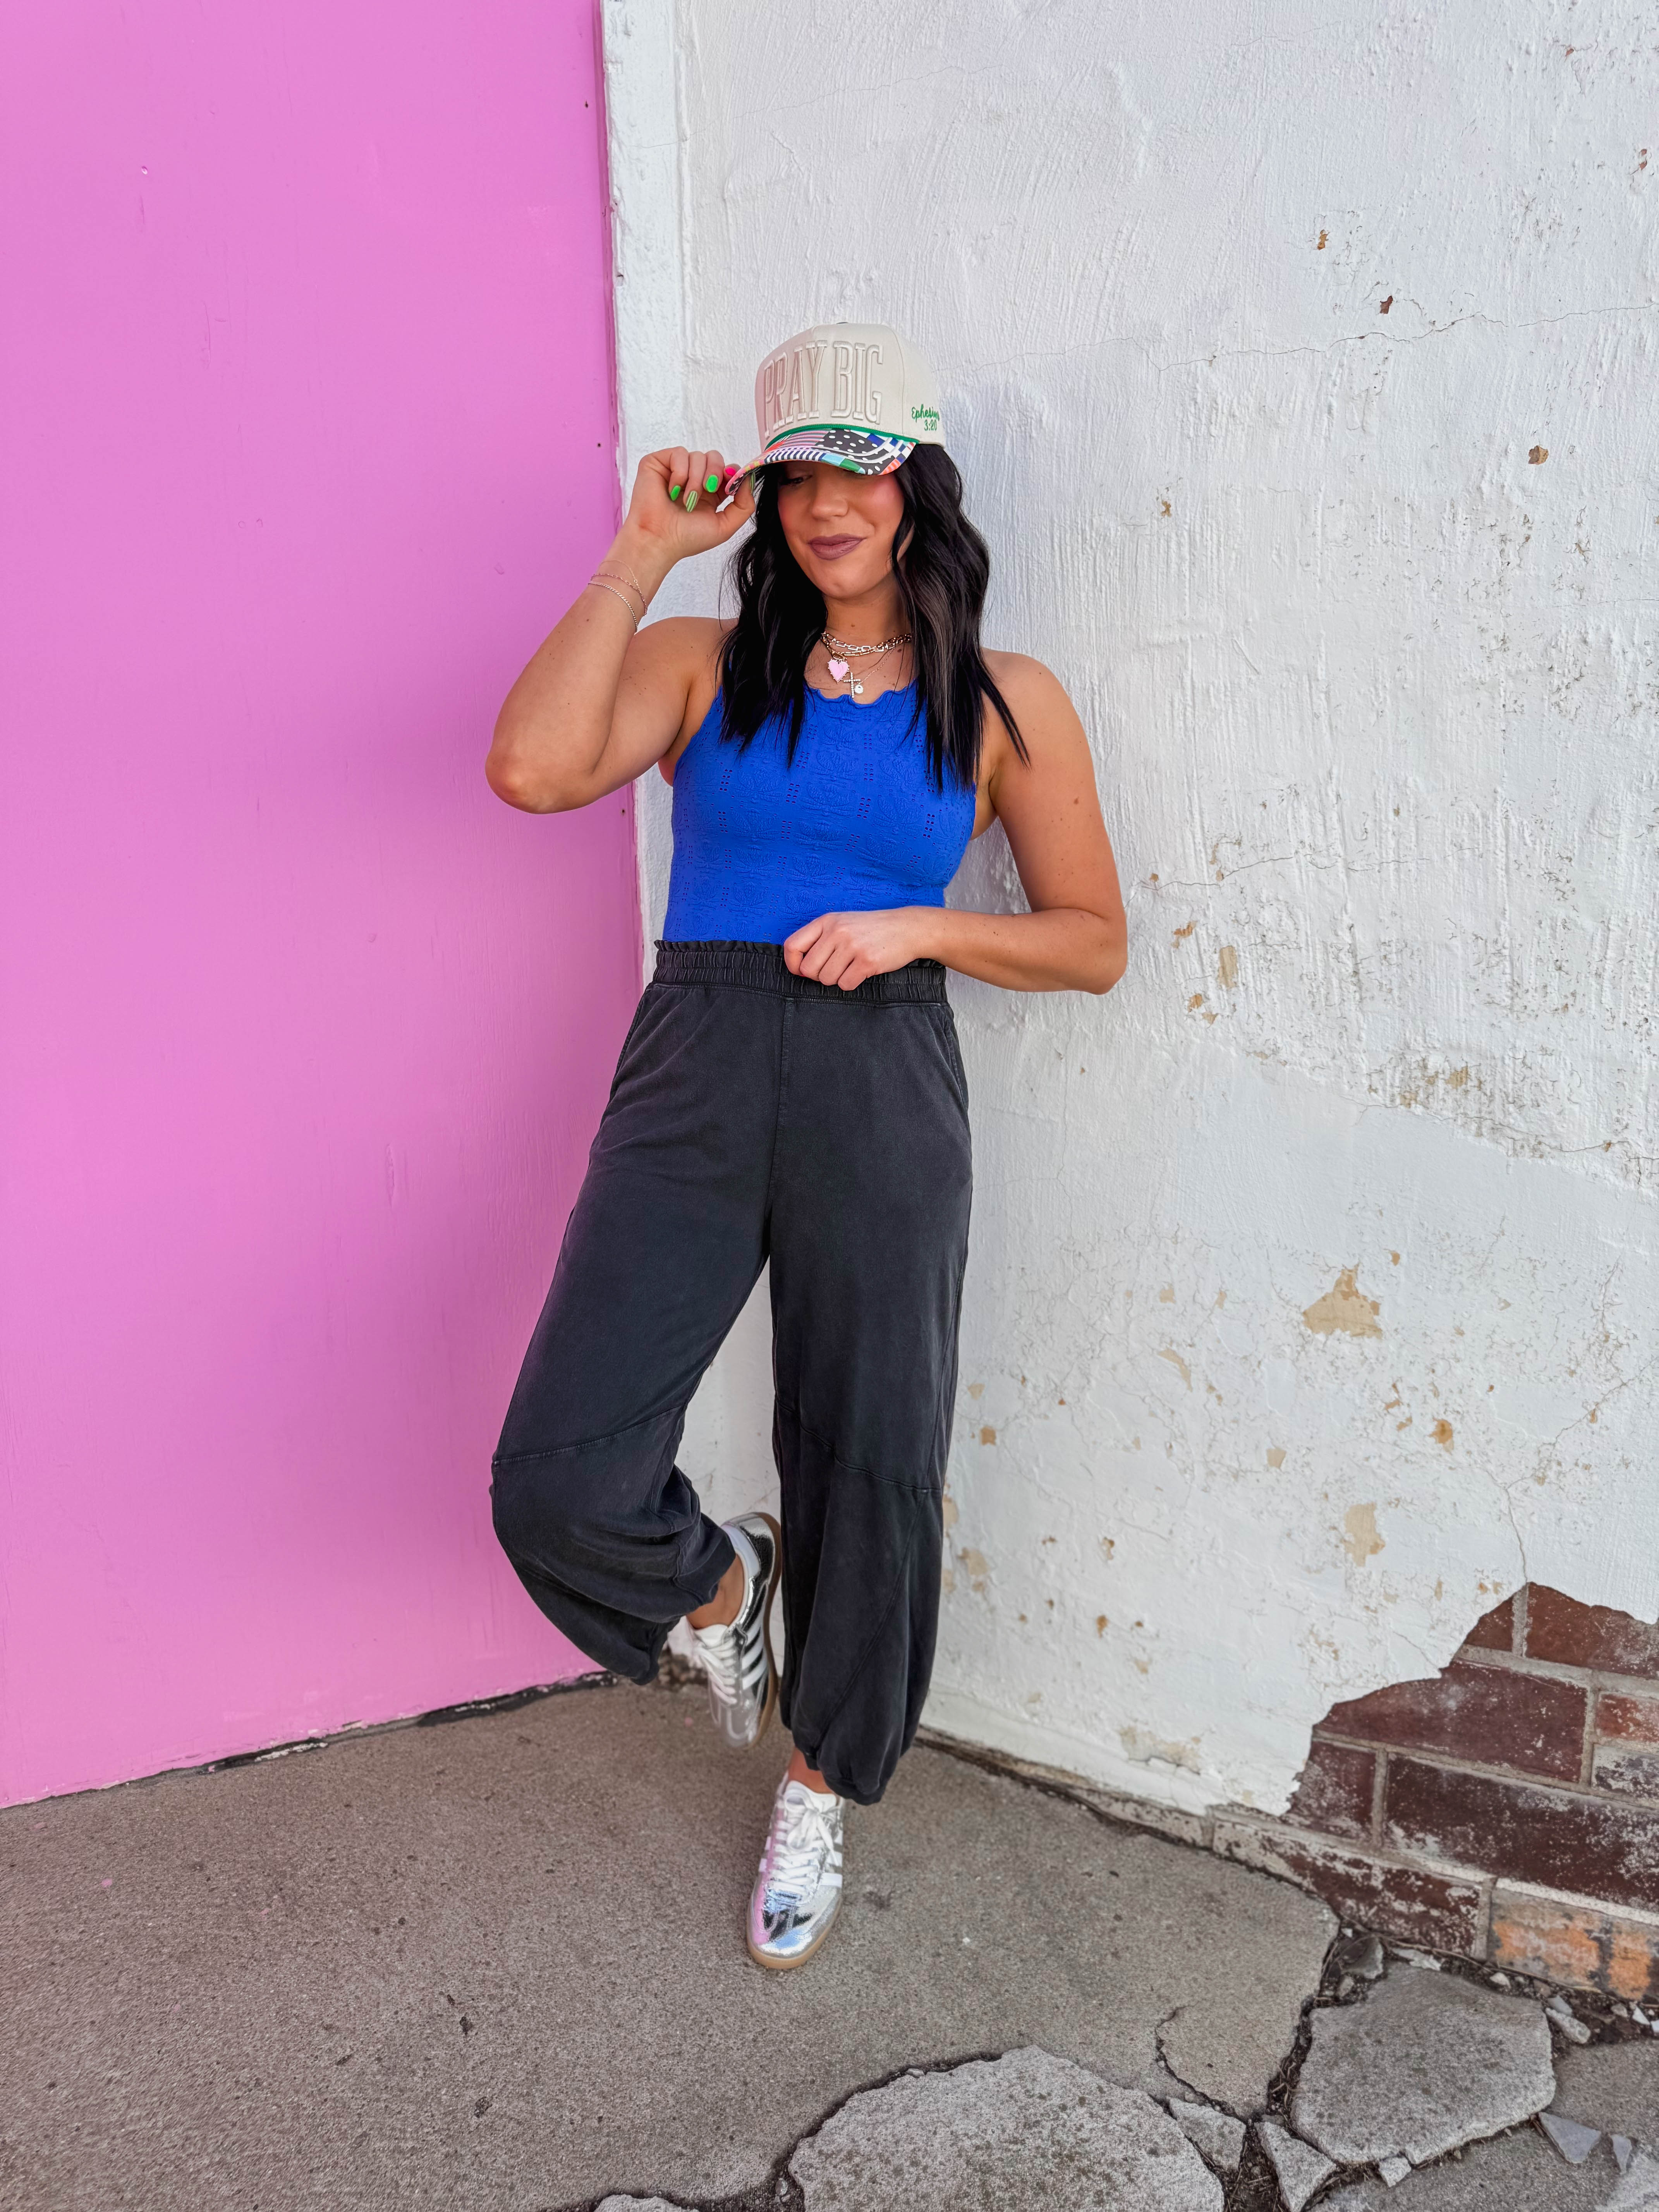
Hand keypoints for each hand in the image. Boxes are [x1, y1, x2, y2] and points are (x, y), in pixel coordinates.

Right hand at [621, 445, 753, 570]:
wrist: (659, 540)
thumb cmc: (686, 538)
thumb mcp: (725, 526)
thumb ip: (744, 505)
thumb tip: (748, 479)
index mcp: (709, 493)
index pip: (727, 470)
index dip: (731, 474)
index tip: (730, 486)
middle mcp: (693, 479)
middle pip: (715, 457)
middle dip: (716, 472)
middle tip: (707, 490)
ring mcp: (675, 470)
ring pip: (698, 455)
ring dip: (695, 479)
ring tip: (686, 500)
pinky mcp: (658, 463)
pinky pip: (679, 453)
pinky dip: (680, 473)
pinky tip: (673, 491)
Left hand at [782, 909, 935, 990]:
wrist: (907, 928)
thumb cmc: (873, 929)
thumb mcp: (843, 923)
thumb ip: (821, 939)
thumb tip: (800, 967)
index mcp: (827, 921)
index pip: (793, 946)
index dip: (793, 964)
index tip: (801, 970)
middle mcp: (837, 931)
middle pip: (808, 969)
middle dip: (819, 976)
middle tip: (835, 969)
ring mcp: (852, 946)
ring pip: (826, 979)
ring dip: (837, 979)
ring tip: (851, 967)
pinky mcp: (867, 961)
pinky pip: (845, 985)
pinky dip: (851, 983)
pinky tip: (861, 971)